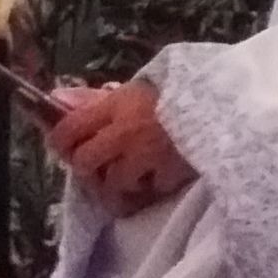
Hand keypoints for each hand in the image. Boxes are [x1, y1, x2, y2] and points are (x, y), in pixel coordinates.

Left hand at [49, 81, 192, 215]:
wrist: (221, 107)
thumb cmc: (180, 90)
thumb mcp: (138, 86)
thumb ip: (97, 97)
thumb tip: (56, 96)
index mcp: (116, 105)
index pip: (70, 128)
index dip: (60, 141)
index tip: (63, 147)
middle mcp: (124, 133)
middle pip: (85, 162)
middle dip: (86, 168)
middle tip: (95, 168)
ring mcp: (144, 157)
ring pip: (113, 182)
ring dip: (118, 183)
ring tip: (129, 177)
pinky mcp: (167, 176)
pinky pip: (148, 191)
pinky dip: (150, 189)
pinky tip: (155, 181)